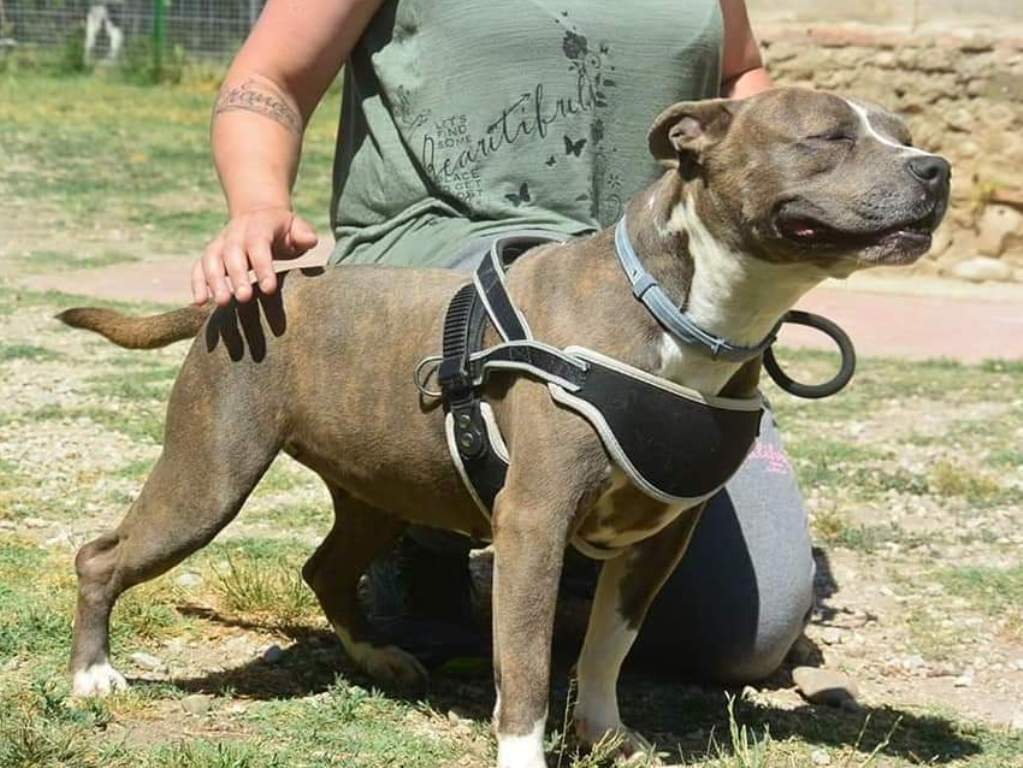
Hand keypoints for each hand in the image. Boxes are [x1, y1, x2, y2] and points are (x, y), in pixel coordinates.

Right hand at [192, 206, 317, 305]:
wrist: (258, 215)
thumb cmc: (283, 230)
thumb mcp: (297, 227)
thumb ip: (304, 234)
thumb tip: (309, 241)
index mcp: (259, 225)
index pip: (259, 244)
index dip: (263, 266)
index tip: (269, 289)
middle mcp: (235, 233)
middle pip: (232, 253)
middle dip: (237, 276)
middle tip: (244, 298)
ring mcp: (220, 243)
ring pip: (211, 259)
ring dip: (214, 281)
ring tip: (222, 302)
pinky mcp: (210, 255)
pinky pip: (198, 267)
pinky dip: (197, 283)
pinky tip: (199, 302)